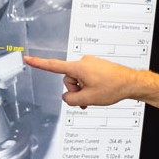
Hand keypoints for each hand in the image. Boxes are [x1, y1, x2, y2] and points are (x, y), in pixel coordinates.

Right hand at [22, 54, 137, 107]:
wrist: (131, 83)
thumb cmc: (113, 87)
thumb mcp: (88, 99)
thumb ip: (71, 100)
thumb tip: (67, 97)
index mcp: (78, 68)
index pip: (53, 66)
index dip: (39, 63)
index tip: (27, 58)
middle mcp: (83, 63)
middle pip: (68, 79)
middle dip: (75, 90)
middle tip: (88, 98)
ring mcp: (90, 64)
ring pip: (78, 80)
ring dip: (83, 90)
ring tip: (95, 96)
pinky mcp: (96, 67)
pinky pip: (86, 78)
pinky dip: (88, 86)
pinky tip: (98, 92)